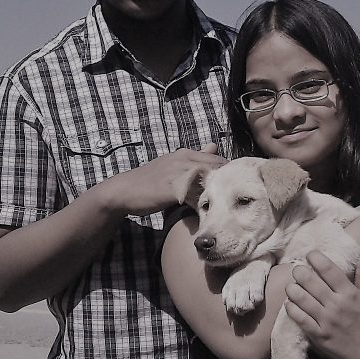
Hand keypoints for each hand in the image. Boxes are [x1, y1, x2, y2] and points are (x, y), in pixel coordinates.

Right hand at [100, 143, 224, 216]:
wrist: (124, 190)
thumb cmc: (150, 180)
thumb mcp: (173, 163)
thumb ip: (195, 157)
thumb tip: (214, 145)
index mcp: (185, 154)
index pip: (217, 159)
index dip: (228, 172)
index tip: (235, 185)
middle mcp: (183, 160)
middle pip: (216, 168)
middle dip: (227, 181)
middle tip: (235, 196)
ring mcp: (178, 174)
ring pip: (207, 181)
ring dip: (217, 192)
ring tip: (225, 205)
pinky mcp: (172, 190)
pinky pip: (194, 196)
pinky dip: (202, 203)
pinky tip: (207, 213)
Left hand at [283, 250, 359, 358]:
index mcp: (350, 293)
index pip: (328, 269)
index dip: (315, 258)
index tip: (310, 255)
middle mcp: (337, 305)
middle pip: (310, 281)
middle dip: (299, 271)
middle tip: (297, 270)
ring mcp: (327, 321)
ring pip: (301, 298)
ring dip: (292, 289)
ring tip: (291, 286)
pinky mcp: (320, 336)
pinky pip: (300, 319)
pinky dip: (291, 308)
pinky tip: (289, 303)